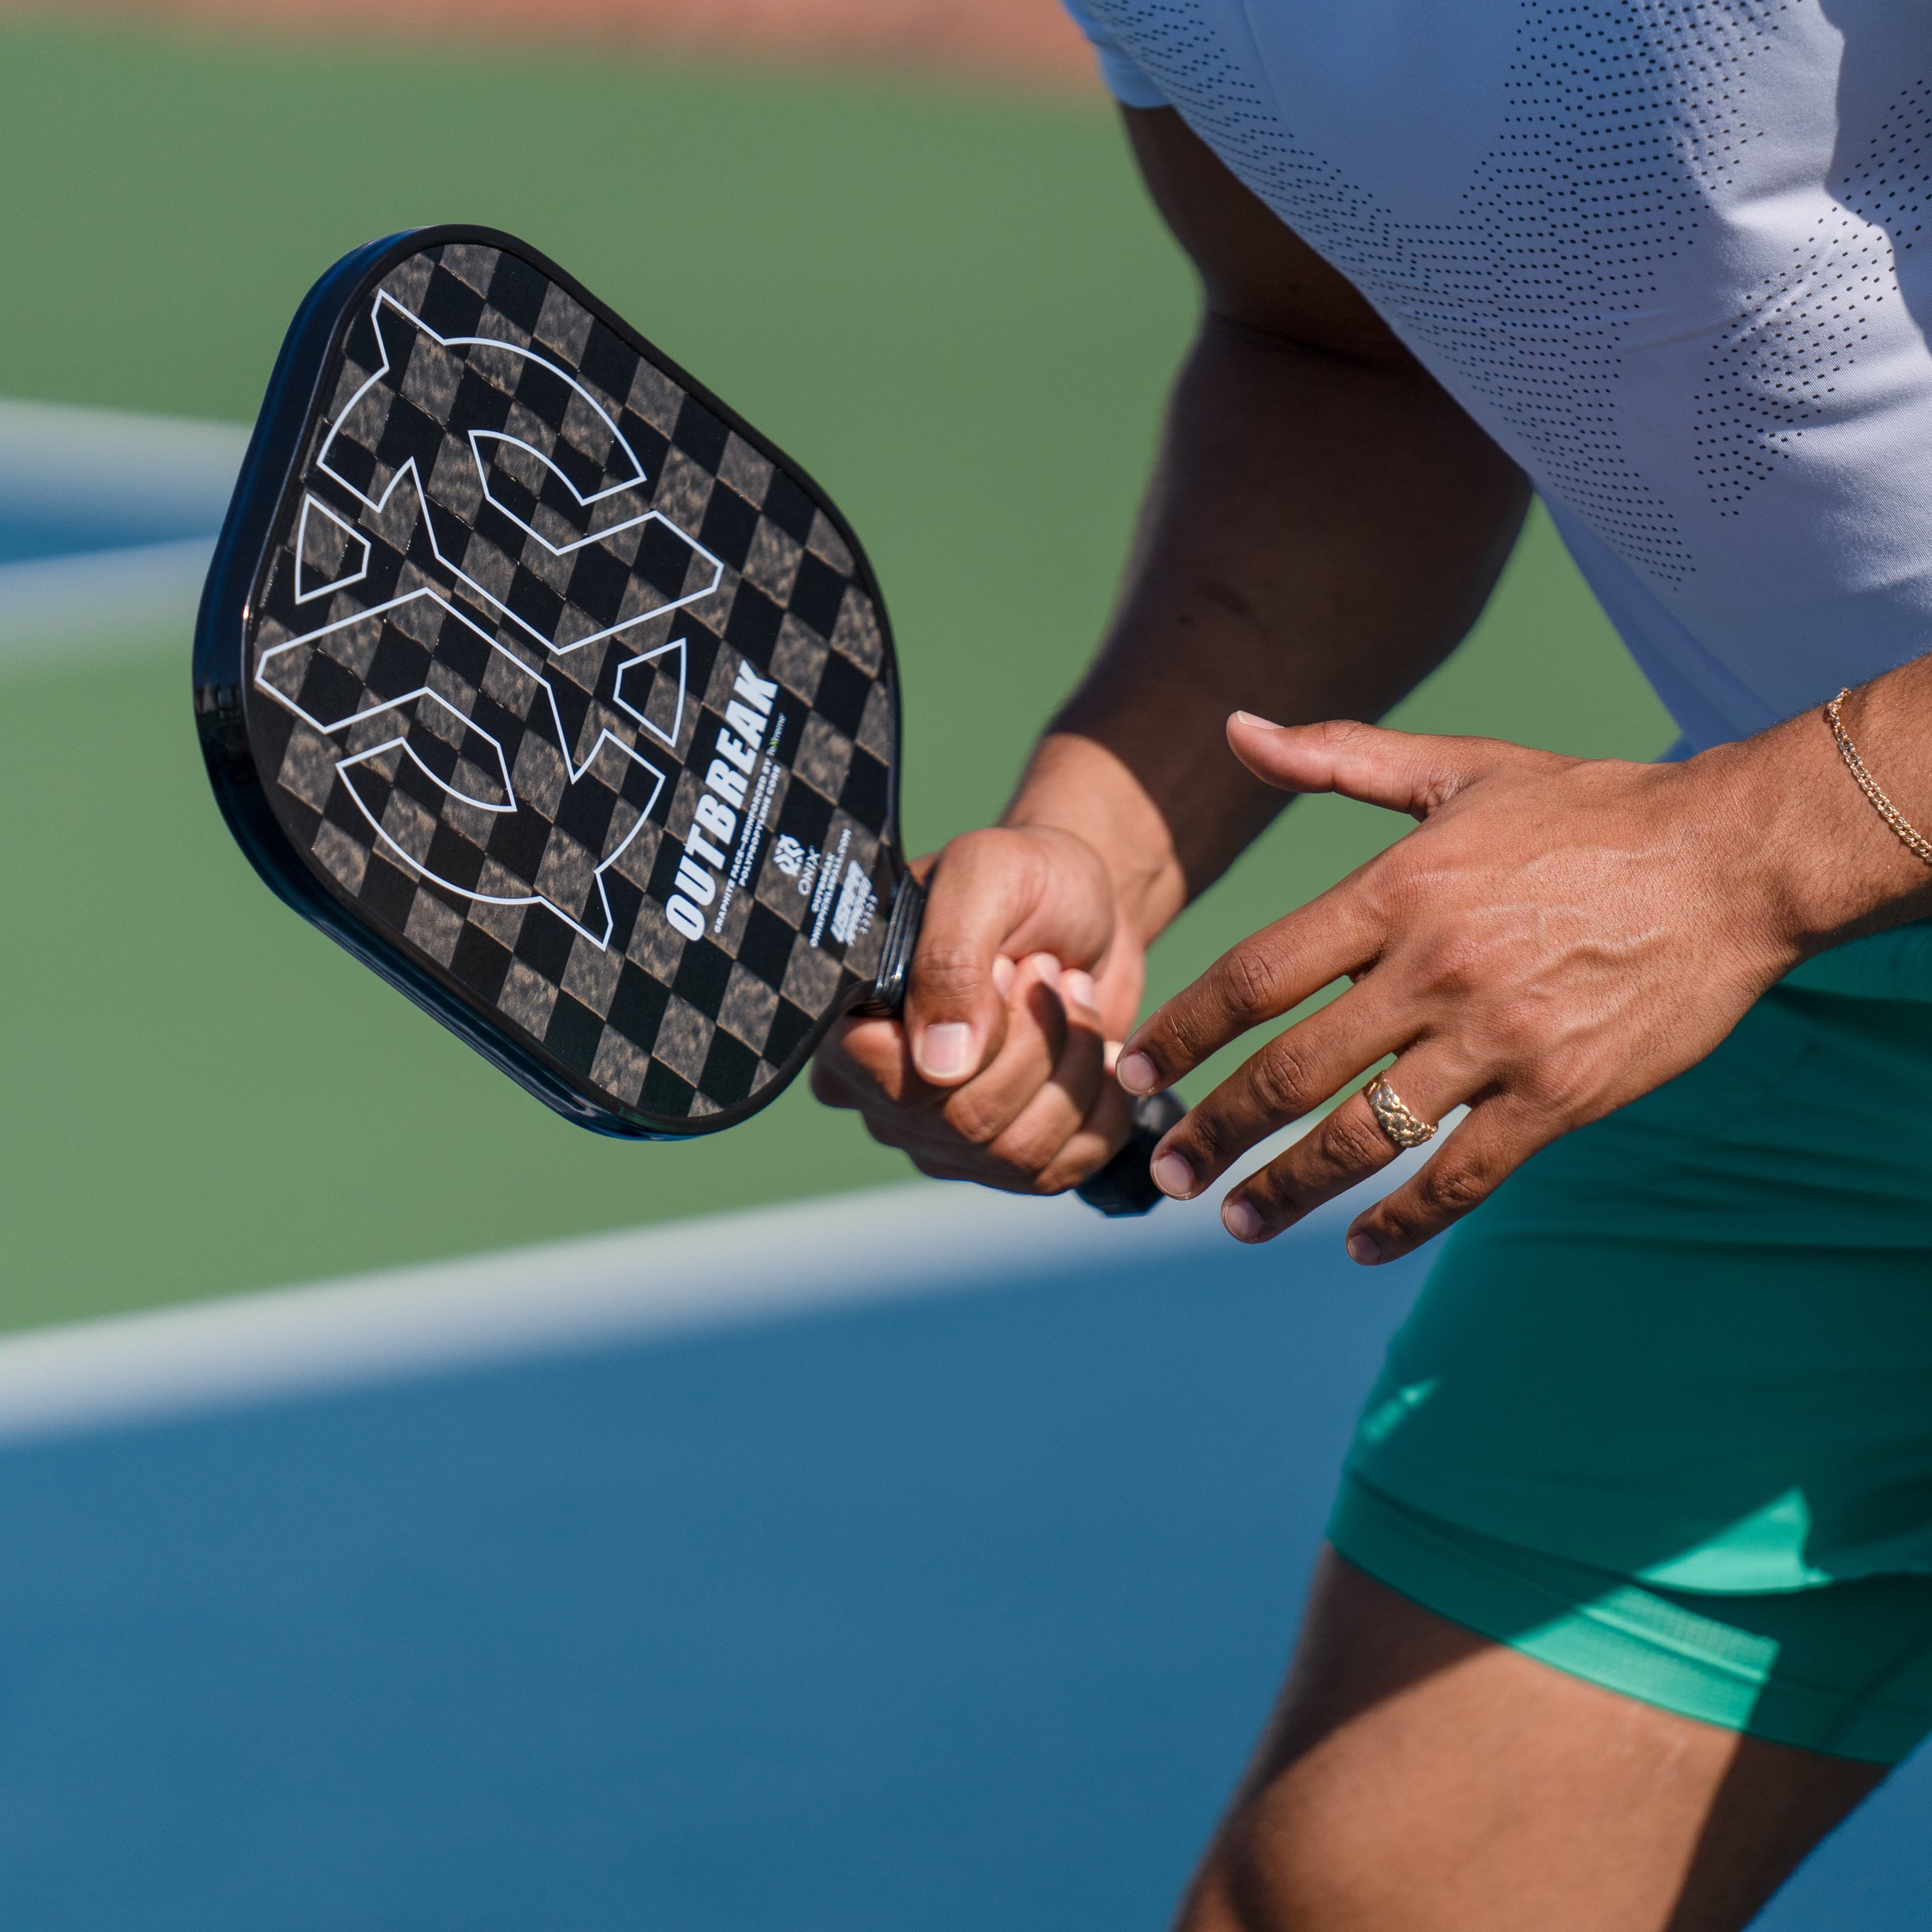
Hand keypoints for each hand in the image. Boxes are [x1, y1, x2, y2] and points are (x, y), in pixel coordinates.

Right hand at [810, 825, 1146, 1191]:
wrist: (1090, 910)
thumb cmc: (1029, 882)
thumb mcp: (987, 876)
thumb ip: (950, 958)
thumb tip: (939, 1068)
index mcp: (852, 1023)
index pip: (893, 1080)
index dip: (977, 1033)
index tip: (1008, 966)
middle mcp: (881, 1097)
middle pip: (967, 1122)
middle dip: (1037, 1040)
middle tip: (1049, 971)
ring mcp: (941, 1140)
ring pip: (1016, 1153)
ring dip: (1073, 1065)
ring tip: (1073, 1001)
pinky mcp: (1004, 1162)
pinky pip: (1059, 1170)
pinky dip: (1101, 1107)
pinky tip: (1101, 1051)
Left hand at [1117, 714, 1799, 1262]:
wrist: (1734, 860)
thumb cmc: (1589, 809)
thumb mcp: (1458, 767)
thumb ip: (1338, 757)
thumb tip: (1235, 728)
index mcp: (1398, 891)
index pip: (1258, 976)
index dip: (1186, 1030)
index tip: (1137, 1071)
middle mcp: (1435, 971)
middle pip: (1293, 1071)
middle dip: (1218, 1130)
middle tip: (1167, 1173)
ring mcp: (1499, 1040)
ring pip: (1366, 1135)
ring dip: (1290, 1186)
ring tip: (1237, 1221)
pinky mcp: (1561, 1096)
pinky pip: (1463, 1174)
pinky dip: (1404, 1217)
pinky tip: (1359, 1245)